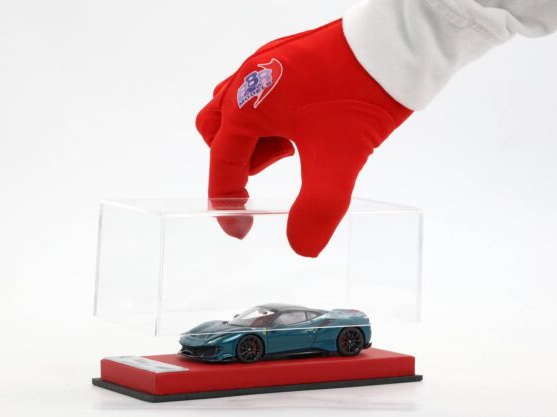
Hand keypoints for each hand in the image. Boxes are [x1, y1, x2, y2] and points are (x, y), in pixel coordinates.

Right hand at [196, 19, 411, 256]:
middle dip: (234, 162)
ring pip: (239, 112)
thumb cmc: (358, 93)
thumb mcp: (338, 160)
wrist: (396, 46)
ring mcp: (268, 66)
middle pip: (217, 132)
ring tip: (291, 152)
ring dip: (255, 141)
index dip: (227, 200)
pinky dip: (272, 121)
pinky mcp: (288, 61)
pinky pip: (263, 95)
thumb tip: (302, 246)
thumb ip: (316, 209)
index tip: (239, 228)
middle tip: (263, 180)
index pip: (222, 162)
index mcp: (247, 105)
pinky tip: (304, 130)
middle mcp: (248, 80)